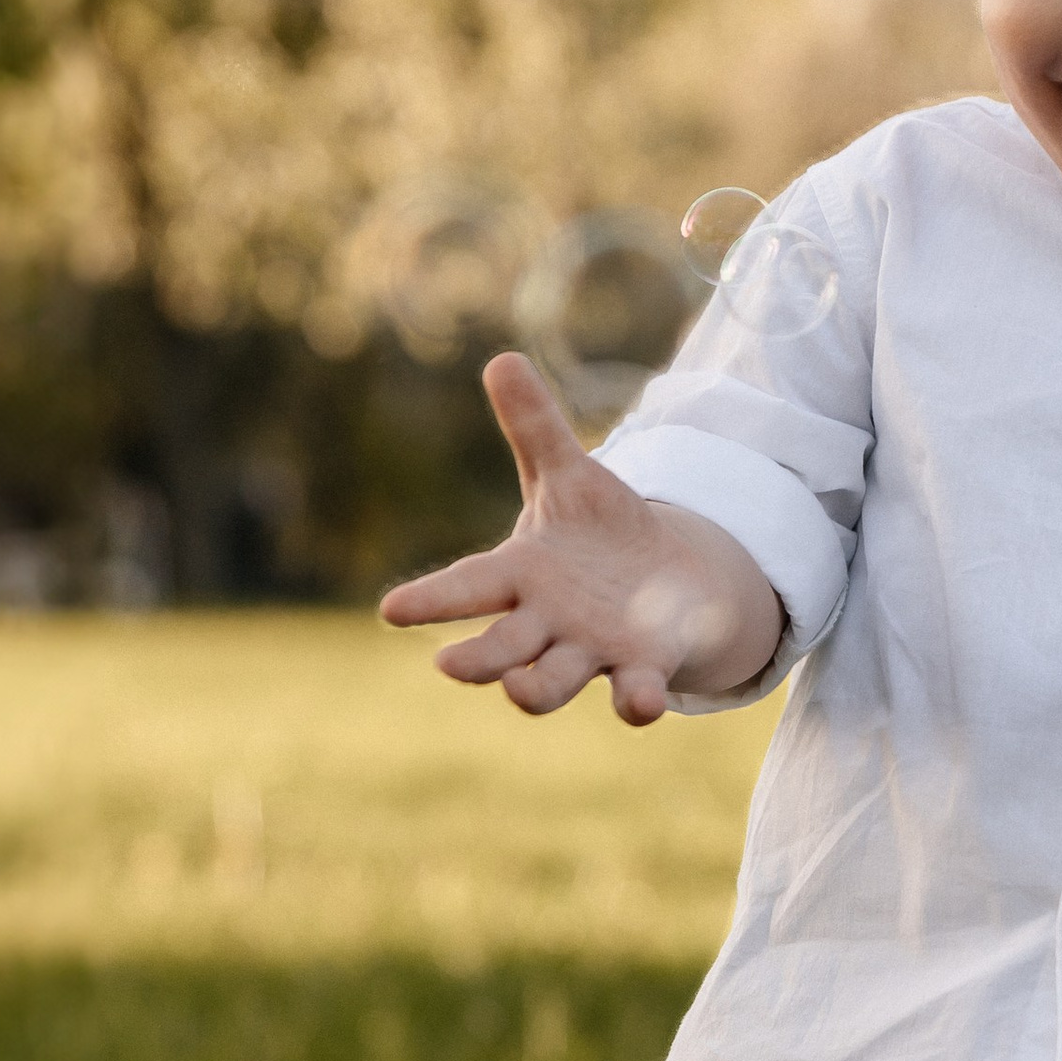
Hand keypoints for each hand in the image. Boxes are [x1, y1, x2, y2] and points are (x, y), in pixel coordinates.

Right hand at [379, 353, 782, 722]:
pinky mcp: (643, 667)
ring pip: (554, 681)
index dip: (430, 599)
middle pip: (501, 648)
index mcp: (520, 576)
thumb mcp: (569, 477)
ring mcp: (592, 652)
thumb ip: (536, 428)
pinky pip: (634, 692)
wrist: (670, 584)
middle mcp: (547, 624)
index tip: (391, 609)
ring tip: (518, 690)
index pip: (466, 588)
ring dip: (536, 689)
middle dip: (476, 659)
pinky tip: (638, 700)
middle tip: (447, 666)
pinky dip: (635, 700)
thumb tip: (503, 359)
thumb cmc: (601, 533)